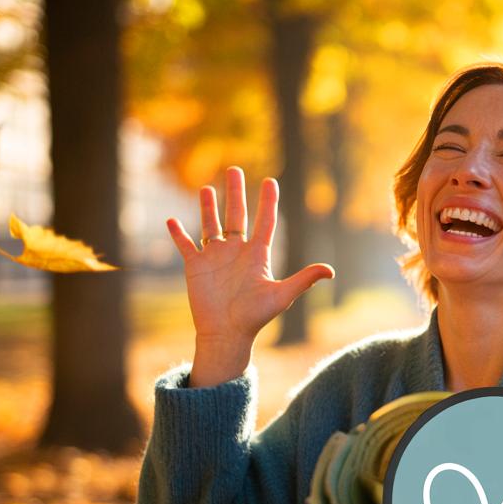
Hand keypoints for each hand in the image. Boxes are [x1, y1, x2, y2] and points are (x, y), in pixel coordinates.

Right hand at [166, 166, 334, 385]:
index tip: (271, 181)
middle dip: (236, 193)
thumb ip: (304, 280)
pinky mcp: (195, 267)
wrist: (227, 334)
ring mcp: (215, 258)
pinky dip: (178, 233)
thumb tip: (330, 271)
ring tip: (207, 188)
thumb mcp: (281, 296)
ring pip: (210, 225)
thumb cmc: (255, 317)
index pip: (265, 222)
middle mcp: (236, 252)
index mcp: (257, 255)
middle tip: (235, 169)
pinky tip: (171, 220)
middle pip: (237, 215)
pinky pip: (185, 245)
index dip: (268, 202)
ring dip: (208, 207)